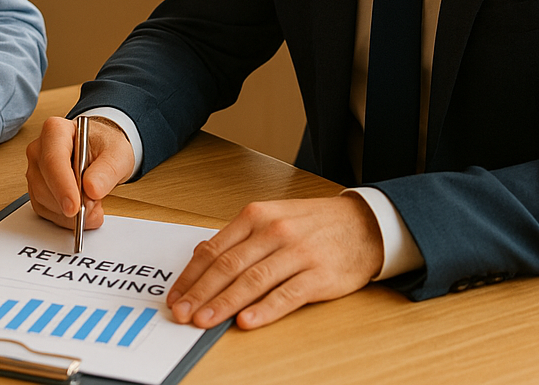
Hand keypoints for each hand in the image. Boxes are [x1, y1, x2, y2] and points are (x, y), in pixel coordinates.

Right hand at [25, 116, 134, 228]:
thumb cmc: (104, 146)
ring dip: (70, 212)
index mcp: (56, 130)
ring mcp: (36, 170)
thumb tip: (92, 189)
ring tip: (94, 203)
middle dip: (72, 202)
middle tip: (96, 206)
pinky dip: (65, 217)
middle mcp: (40, 149)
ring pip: (44, 200)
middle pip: (45, 183)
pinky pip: (46, 211)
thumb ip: (107, 170)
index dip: (62, 186)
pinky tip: (82, 209)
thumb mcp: (117, 154)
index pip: (53, 160)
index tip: (75, 207)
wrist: (100, 151)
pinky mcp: (37, 189)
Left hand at [166, 194, 383, 329]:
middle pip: (228, 266)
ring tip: (203, 321)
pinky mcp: (318, 275)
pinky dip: (264, 309)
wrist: (363, 224)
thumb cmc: (312, 223)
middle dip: (200, 293)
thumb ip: (238, 237)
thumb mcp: (271, 218)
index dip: (191, 275)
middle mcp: (273, 231)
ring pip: (252, 281)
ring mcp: (296, 253)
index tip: (175, 295)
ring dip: (224, 304)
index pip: (215, 249)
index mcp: (256, 216)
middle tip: (181, 314)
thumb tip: (201, 255)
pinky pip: (287, 295)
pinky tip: (246, 321)